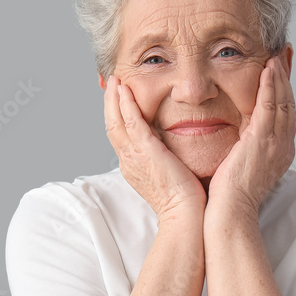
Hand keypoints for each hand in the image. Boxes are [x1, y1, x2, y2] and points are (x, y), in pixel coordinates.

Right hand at [104, 76, 206, 217]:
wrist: (185, 214)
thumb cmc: (184, 200)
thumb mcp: (170, 175)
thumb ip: (168, 160)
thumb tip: (175, 152)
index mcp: (133, 166)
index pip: (120, 137)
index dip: (117, 117)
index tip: (119, 101)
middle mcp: (128, 160)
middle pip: (111, 126)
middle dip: (110, 104)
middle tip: (112, 85)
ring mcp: (134, 156)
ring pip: (116, 121)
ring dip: (114, 99)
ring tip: (115, 81)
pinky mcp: (145, 151)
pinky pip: (130, 122)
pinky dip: (125, 104)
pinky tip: (125, 90)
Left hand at [206, 55, 295, 213]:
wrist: (231, 212)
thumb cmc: (230, 196)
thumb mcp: (242, 166)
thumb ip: (244, 148)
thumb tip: (238, 138)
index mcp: (280, 151)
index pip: (285, 113)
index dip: (285, 90)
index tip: (282, 70)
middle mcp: (284, 145)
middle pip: (289, 103)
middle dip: (287, 77)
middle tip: (286, 54)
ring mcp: (276, 142)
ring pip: (282, 101)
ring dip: (280, 76)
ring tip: (277, 54)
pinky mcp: (262, 140)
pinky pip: (269, 106)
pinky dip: (270, 86)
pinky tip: (268, 69)